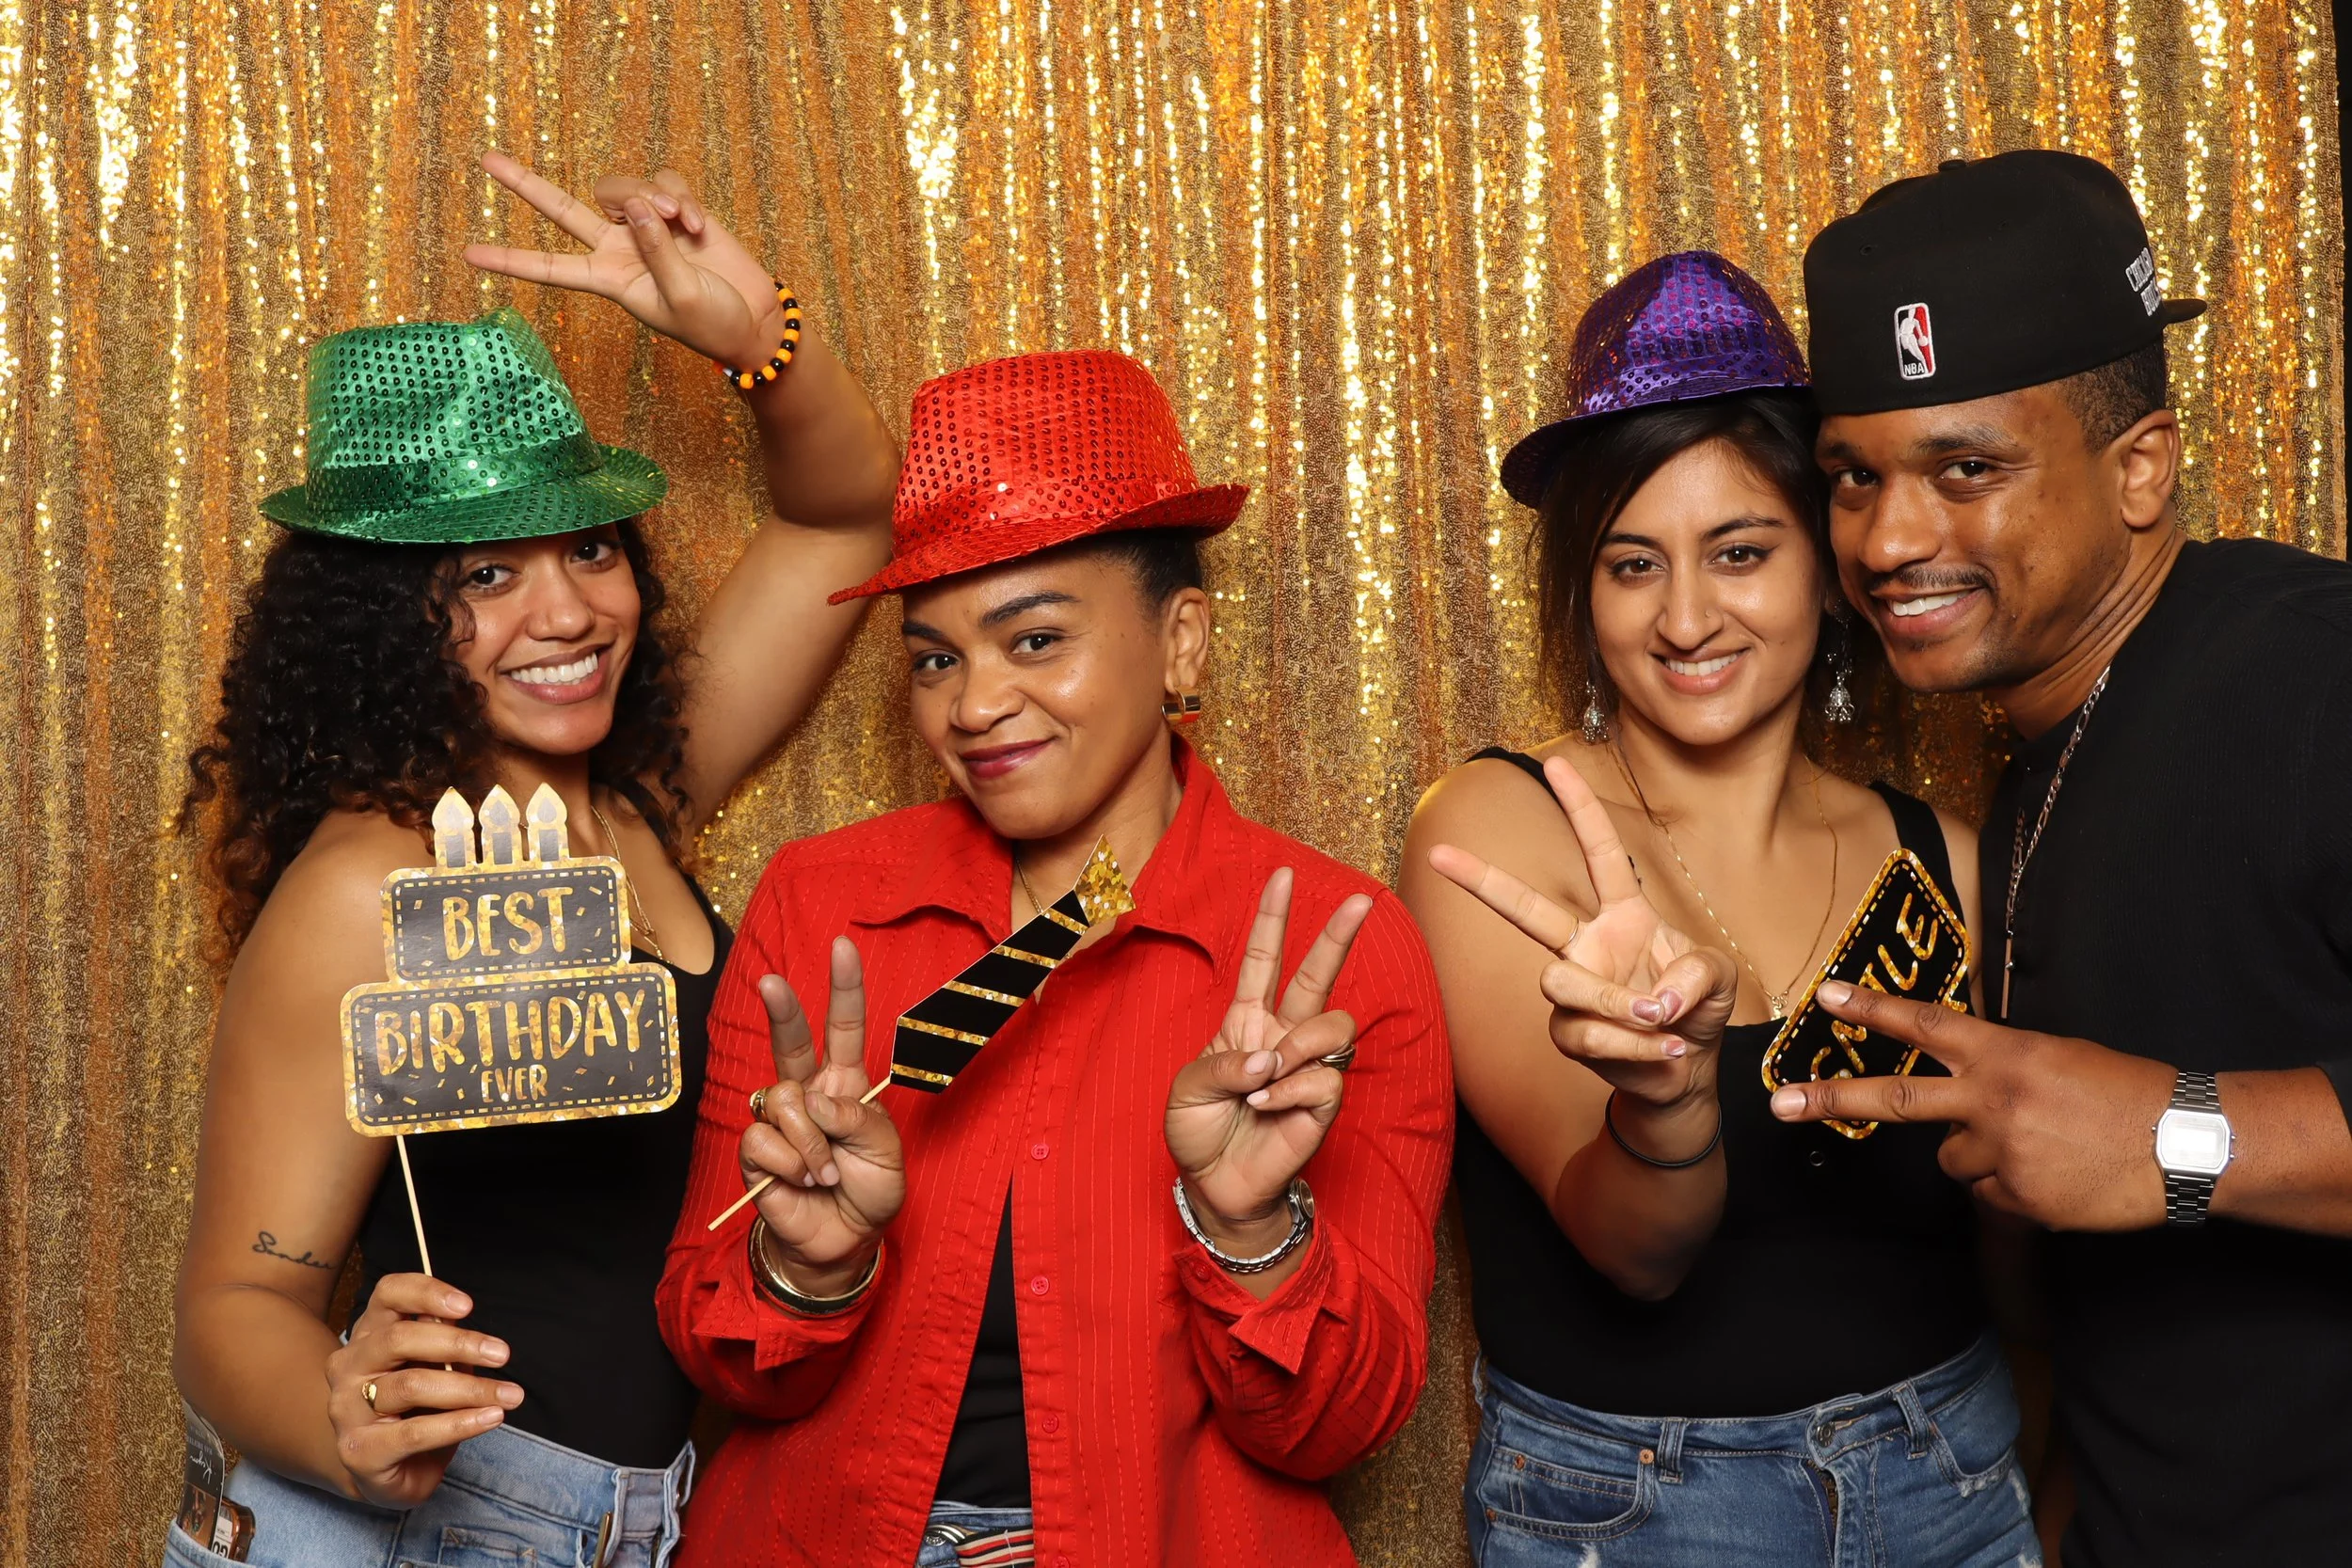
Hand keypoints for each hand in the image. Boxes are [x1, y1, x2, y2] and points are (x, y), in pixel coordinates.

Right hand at [322, 1273, 521, 1508]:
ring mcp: (347, 1409)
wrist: (383, 1472)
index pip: (388, 1295)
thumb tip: (465, 1323)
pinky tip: (490, 1418)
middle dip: (457, 1344)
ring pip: (411, 1386)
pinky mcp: (359, 1450)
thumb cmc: (414, 1411)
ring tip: (509, 1395)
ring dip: (469, 1389)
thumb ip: (443, 1343)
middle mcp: (349, 1366)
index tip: (467, 1306)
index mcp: (368, 1335)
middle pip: (399, 1339)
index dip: (427, 1293)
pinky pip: (415, 1432)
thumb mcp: (432, 1369)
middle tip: (502, 1354)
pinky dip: (459, 1423)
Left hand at [464, 151, 788, 370]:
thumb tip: (639, 206)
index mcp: (609, 280)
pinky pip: (665, 182)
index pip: (550, 267)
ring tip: (684, 222)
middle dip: (526, 184)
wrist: (755, 320)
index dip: (511, 259)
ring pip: (622, 188)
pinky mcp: (679, 211)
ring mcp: (648, 227)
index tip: (468, 254)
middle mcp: (620, 248)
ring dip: (651, 197)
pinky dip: (683, 197)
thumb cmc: (714, 324)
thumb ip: (657, 251)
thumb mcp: (681, 297)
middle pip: (563, 209)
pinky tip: (700, 224)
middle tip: (486, 160)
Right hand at [740, 938, 904, 1293]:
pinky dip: (790, 1162)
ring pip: (783, 1099)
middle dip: (782, 1010)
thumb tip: (817, 1102)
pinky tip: (802, 1181)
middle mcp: (810, 1093)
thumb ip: (858, 1120)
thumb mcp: (885, 1152)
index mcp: (846, 1084)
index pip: (844, 1028)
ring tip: (826, 1173)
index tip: (842, 946)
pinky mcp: (754, 1150)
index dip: (844, 988)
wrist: (843, 1241)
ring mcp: (779, 1120)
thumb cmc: (869, 1191)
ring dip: (811, 1142)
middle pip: (792, 1041)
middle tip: (771, 982)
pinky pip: (763, 1137)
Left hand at [1165, 870, 1372, 1249]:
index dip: (1272, 919)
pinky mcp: (1324, 1103)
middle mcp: (1282, 1036)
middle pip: (1316, 977)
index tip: (1282, 875)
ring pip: (1332, 1026)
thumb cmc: (1199, 1132)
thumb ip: (1223, 1065)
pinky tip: (1268, 1107)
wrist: (1216, 1186)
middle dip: (1338, 936)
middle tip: (1361, 900)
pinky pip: (1325, 1079)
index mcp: (1246, 1022)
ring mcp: (1306, 1067)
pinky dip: (1292, 1090)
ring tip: (1266, 1081)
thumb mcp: (1188, 1090)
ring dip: (1299, 1048)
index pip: (1264, 961)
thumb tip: (1272, 1058)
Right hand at [1428, 754, 1737, 1132]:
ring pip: (1561, 982)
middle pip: (1527, 910)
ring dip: (1615, 1003)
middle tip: (1440, 855)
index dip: (1579, 808)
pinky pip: (1585, 1034)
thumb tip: (1655, 1001)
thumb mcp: (1719, 978)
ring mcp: (1572, 990)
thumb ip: (1697, 975)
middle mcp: (1587, 945)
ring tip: (1661, 1019)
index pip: (1600, 853)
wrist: (1687, 1073)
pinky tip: (1667, 1050)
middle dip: (1483, 881)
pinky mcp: (1569, 1034)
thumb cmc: (1699, 1010)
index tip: (1555, 764)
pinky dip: (1631, 1046)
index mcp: (1623, 915)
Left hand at [1768, 979, 2173, 1228]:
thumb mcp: (2057, 1058)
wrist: (2187, 1143)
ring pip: (1953, 1160)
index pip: (1924, 1025)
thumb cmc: (2125, 1093)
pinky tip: (2058, 1178)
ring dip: (1982, 1156)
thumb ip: (1999, 1068)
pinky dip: (2016, 1190)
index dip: (1872, 1008)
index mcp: (2005, 1054)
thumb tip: (1960, 1089)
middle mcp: (1992, 1099)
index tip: (1824, 996)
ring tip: (2042, 1148)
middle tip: (1779, 1104)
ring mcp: (2002, 1152)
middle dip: (1831, 1101)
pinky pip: (1991, 1196)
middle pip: (1896, 1100)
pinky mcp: (2018, 1198)